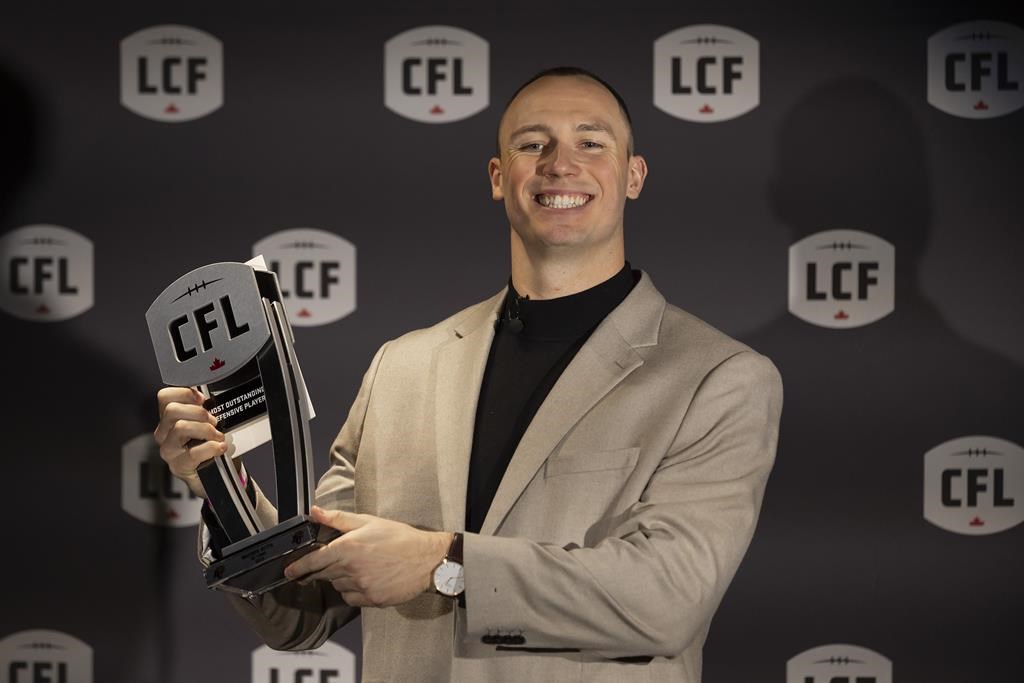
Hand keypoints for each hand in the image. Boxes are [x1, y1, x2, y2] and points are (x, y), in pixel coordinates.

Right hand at [153, 386, 226, 497]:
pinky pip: (192, 452)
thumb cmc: (213, 445)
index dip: (184, 393)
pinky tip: (220, 448)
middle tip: (214, 421)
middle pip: (172, 410)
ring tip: (218, 435)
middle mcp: (164, 434)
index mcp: (169, 419)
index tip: (202, 398)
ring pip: (181, 428)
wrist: (218, 475)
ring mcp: (169, 451)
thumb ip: (206, 410)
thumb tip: (213, 399)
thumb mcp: (209, 423)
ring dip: (205, 429)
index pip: (165, 397)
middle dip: (198, 412)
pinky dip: (211, 448)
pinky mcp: (178, 466)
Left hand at [284, 506, 451, 607]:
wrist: (427, 559)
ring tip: (362, 566)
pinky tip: (368, 579)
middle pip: (324, 574)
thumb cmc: (400, 538)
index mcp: (349, 547)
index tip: (288, 572)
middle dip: (324, 569)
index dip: (299, 567)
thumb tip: (315, 512)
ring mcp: (362, 586)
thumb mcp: (369, 521)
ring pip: (338, 586)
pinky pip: (352, 598)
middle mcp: (352, 569)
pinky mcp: (372, 600)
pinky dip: (354, 591)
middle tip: (339, 561)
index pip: (315, 560)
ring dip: (342, 579)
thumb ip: (338, 519)